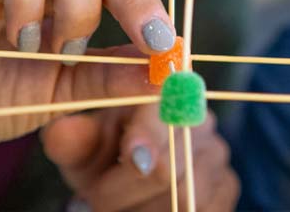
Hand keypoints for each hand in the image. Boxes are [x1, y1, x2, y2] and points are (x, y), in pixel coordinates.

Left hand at [43, 105, 239, 210]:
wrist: (128, 179)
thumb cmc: (103, 155)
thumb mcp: (83, 147)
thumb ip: (73, 140)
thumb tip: (61, 131)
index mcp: (168, 90)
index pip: (168, 107)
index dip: (149, 133)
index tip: (131, 155)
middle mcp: (202, 118)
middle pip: (174, 162)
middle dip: (125, 189)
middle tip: (93, 198)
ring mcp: (219, 153)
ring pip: (184, 196)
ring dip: (139, 210)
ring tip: (114, 204)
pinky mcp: (228, 187)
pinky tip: (143, 210)